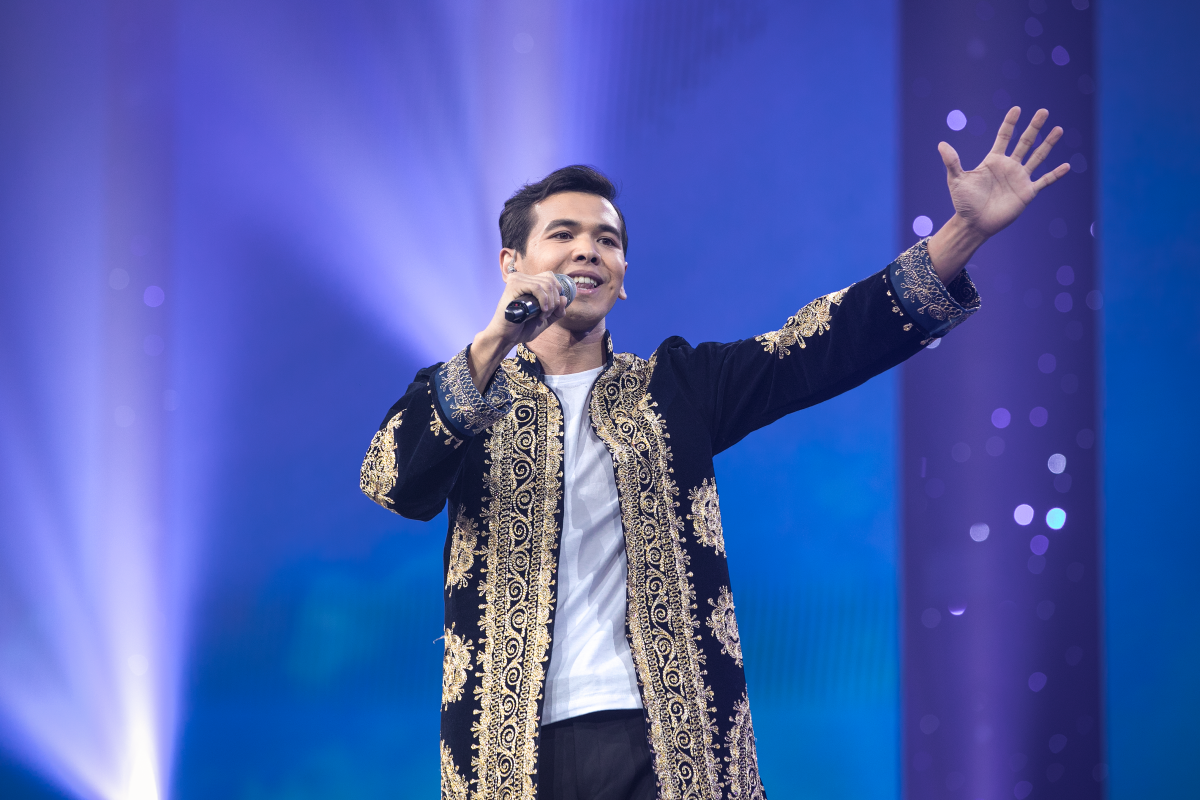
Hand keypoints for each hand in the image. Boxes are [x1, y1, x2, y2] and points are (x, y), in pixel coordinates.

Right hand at [467, 271, 567, 391]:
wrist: (506, 337)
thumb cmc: (522, 328)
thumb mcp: (546, 319)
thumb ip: (557, 310)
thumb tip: (564, 298)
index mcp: (529, 282)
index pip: (551, 278)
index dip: (557, 293)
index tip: (551, 311)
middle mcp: (522, 277)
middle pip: (551, 280)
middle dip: (555, 300)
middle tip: (546, 315)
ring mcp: (517, 280)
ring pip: (546, 284)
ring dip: (550, 303)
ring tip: (542, 316)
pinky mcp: (513, 285)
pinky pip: (537, 287)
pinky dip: (544, 300)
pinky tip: (542, 311)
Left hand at [928, 107, 1070, 282]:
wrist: (973, 224)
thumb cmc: (963, 203)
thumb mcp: (957, 180)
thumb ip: (952, 162)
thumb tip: (941, 144)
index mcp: (993, 161)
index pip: (1004, 137)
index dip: (1010, 123)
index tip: (1017, 109)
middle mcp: (1009, 166)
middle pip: (1025, 142)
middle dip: (1034, 127)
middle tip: (1043, 111)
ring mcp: (1019, 179)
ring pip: (1037, 157)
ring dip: (1048, 144)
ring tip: (1058, 129)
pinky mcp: (1026, 193)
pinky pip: (1044, 181)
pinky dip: (1055, 175)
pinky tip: (1066, 166)